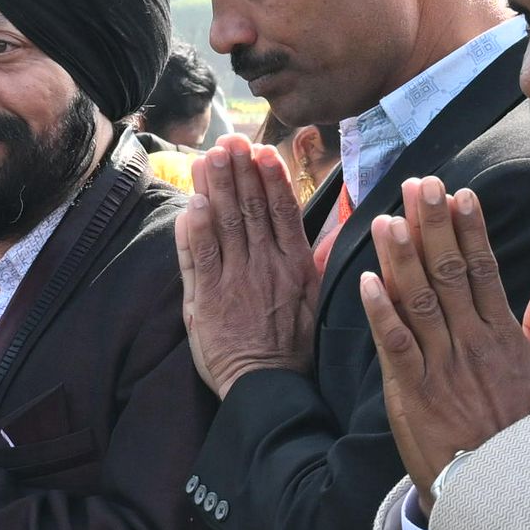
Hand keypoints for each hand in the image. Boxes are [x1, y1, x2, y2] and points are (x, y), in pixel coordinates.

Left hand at [175, 136, 324, 392]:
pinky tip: (194, 201)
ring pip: (225, 225)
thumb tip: (335, 226)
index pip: (282, 211)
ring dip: (217, 188)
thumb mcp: (317, 301)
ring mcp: (234, 281)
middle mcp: (265, 267)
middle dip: (240, 172)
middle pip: (250, 209)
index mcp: (294, 265)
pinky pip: (199, 257)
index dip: (271, 178)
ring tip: (210, 157)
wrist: (268, 387)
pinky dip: (196, 228)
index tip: (264, 152)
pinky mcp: (206, 299)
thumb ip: (319, 260)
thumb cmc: (294, 348)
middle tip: (230, 142)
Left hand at [361, 181, 529, 499]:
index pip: (484, 271)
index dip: (470, 230)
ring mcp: (440, 366)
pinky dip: (380, 311)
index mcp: (505, 338)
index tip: (460, 195)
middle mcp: (471, 343)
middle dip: (432, 226)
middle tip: (420, 184)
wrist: (507, 493)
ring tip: (388, 217)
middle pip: (449, 273)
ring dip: (401, 256)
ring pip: (419, 300)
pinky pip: (394, 344)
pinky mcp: (412, 393)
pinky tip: (367, 279)